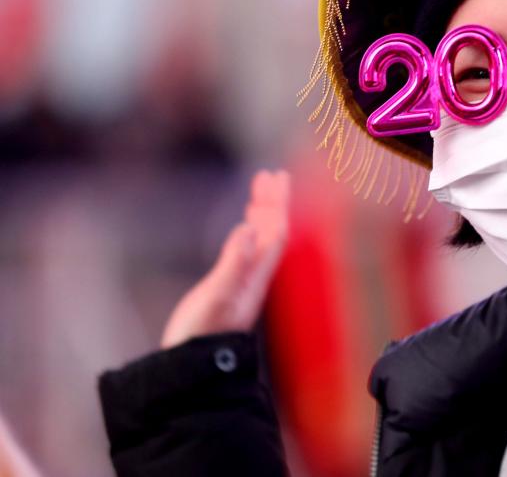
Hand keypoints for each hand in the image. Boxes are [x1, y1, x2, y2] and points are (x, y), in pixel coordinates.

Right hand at [161, 169, 290, 348]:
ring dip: (262, 214)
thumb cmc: (200, 333)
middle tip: (269, 175)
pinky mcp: (230, 290)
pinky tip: (244, 227)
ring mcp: (244, 283)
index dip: (277, 203)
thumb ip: (233, 262)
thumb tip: (249, 227)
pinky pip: (248, 252)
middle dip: (272, 203)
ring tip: (259, 191)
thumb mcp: (216, 294)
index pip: (276, 231)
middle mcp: (255, 277)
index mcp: (257, 275)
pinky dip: (249, 232)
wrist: (190, 369)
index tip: (275, 177)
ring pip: (261, 241)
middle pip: (272, 232)